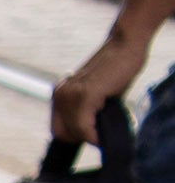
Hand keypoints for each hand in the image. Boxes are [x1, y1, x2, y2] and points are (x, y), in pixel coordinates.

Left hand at [55, 25, 150, 144]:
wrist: (125, 44)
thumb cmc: (116, 69)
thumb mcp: (95, 94)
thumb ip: (86, 112)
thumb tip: (88, 136)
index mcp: (59, 95)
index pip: (57, 130)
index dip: (75, 137)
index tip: (93, 134)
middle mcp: (60, 95)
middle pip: (63, 134)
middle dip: (83, 137)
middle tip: (101, 131)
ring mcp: (70, 95)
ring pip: (75, 132)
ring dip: (91, 135)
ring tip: (107, 125)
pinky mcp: (85, 95)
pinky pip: (84, 128)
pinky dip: (95, 135)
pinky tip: (105, 131)